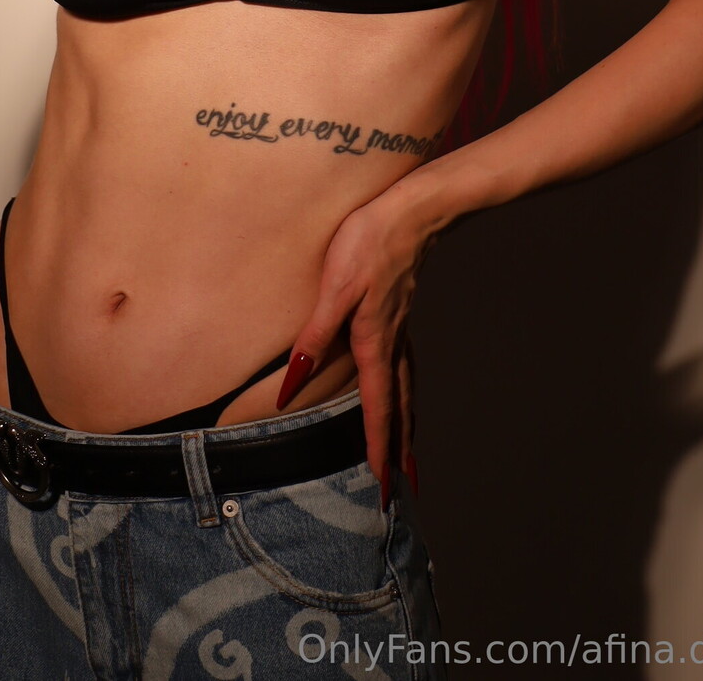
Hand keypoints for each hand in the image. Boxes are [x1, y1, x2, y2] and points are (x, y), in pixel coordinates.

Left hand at [277, 178, 439, 506]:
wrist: (412, 211)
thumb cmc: (368, 243)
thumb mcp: (334, 289)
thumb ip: (313, 338)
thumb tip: (290, 386)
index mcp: (374, 344)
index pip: (377, 409)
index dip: (377, 448)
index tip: (385, 487)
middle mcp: (392, 344)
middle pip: (399, 410)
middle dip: (399, 452)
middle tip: (403, 490)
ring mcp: (401, 329)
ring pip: (407, 390)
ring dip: (407, 427)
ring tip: (409, 456)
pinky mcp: (399, 312)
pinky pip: (406, 368)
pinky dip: (406, 394)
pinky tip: (402, 390)